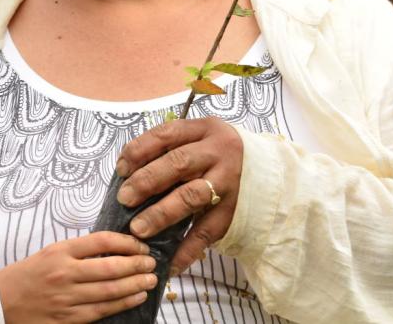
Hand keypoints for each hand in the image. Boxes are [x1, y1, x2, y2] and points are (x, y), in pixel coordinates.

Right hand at [0, 231, 156, 322]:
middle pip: (111, 267)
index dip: (127, 242)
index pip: (101, 241)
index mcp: (59, 251)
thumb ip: (78, 251)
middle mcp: (64, 273)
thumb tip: (113, 250)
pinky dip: (123, 303)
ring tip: (150, 279)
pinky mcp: (67, 319)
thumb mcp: (48, 253)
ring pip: (110, 291)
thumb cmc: (25, 276)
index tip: (140, 245)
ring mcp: (66, 298)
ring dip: (136, 284)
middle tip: (152, 263)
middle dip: (138, 265)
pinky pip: (101, 311)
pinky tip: (136, 297)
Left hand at [114, 117, 242, 275]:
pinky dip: (187, 250)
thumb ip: (171, 149)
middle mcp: (218, 153)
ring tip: (138, 229)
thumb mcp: (201, 139)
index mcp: (205, 130)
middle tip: (124, 198)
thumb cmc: (221, 154)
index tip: (121, 169)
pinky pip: (207, 231)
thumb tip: (127, 174)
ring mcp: (228, 182)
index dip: (139, 150)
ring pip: (191, 196)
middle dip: (146, 181)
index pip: (166, 135)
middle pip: (178, 163)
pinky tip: (170, 263)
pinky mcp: (234, 211)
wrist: (271, 171)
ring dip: (161, 214)